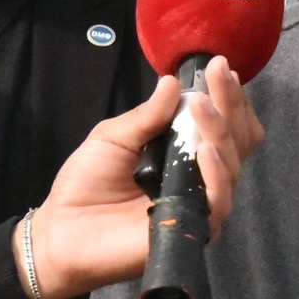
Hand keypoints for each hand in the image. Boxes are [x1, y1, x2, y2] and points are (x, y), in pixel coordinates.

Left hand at [15, 58, 263, 298]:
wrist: (60, 232)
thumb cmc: (85, 185)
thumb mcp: (114, 138)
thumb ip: (147, 116)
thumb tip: (173, 83)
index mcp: (185, 154)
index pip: (223, 124)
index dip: (226, 97)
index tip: (219, 66)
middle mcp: (201, 178)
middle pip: (238, 140)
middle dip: (230, 103)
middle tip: (219, 72)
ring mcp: (200, 204)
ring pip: (232, 165)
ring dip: (221, 129)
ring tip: (203, 105)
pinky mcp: (193, 229)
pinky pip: (218, 201)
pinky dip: (217, 173)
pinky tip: (208, 150)